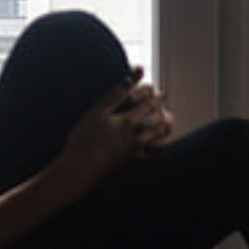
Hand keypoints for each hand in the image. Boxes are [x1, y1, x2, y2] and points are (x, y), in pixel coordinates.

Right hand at [50, 67, 174, 185]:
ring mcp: (136, 149)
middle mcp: (137, 135)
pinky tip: (154, 144)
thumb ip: (115, 95)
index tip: (157, 92)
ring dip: (164, 127)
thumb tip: (130, 80)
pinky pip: (151, 152)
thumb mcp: (97, 112)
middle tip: (163, 104)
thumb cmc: (85, 138)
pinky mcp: (132, 162)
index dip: (154, 97)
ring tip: (166, 122)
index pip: (149, 104)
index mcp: (129, 120)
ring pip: (159, 137)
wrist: (82, 168)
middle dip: (162, 111)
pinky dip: (157, 146)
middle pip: (158, 120)